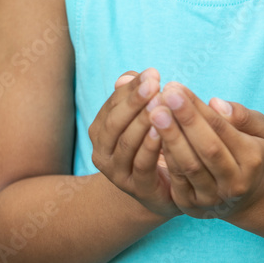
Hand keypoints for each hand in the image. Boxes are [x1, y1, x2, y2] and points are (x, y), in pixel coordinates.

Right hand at [89, 69, 182, 219]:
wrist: (158, 188)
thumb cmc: (150, 144)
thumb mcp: (142, 118)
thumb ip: (134, 97)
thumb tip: (125, 77)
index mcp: (100, 131)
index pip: (113, 104)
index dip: (132, 88)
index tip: (153, 73)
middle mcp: (102, 152)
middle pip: (115, 123)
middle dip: (135, 102)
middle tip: (155, 85)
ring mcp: (117, 173)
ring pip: (126, 144)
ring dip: (143, 122)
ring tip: (160, 103)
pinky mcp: (137, 188)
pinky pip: (142, 165)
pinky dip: (151, 147)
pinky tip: (163, 131)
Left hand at [146, 81, 263, 219]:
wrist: (241, 194)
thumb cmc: (248, 150)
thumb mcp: (259, 130)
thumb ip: (243, 115)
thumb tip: (215, 104)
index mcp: (252, 160)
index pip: (222, 128)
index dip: (197, 108)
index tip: (176, 88)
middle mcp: (235, 183)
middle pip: (207, 148)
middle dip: (184, 121)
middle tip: (163, 97)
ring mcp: (212, 198)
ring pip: (189, 166)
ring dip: (170, 138)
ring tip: (153, 113)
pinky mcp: (191, 207)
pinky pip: (176, 179)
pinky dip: (165, 157)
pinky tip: (151, 136)